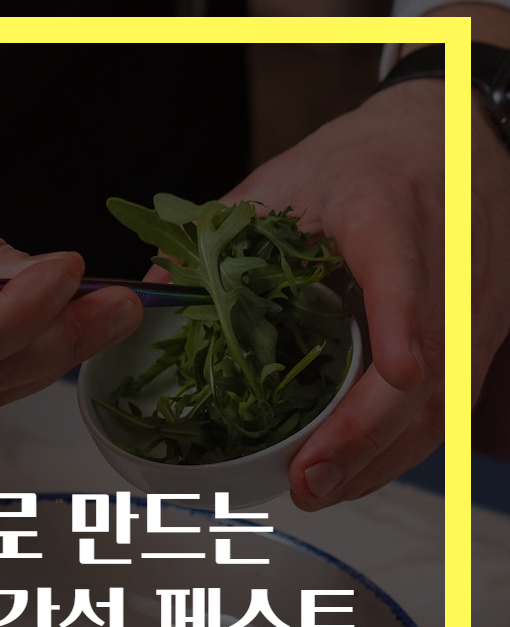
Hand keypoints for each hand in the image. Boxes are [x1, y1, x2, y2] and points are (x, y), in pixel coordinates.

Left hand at [216, 82, 445, 509]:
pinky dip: (396, 449)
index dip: (406, 318)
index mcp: (387, 206)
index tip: (400, 370)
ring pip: (443, 398)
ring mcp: (472, 305)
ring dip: (380, 456)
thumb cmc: (364, 162)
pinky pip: (447, 407)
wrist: (452, 136)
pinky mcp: (480, 337)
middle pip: (430, 357)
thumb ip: (217, 234)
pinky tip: (350, 474)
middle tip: (307, 479)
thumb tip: (149, 293)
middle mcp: (447, 259)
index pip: (404, 264)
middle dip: (368, 430)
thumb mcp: (284, 180)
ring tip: (318, 490)